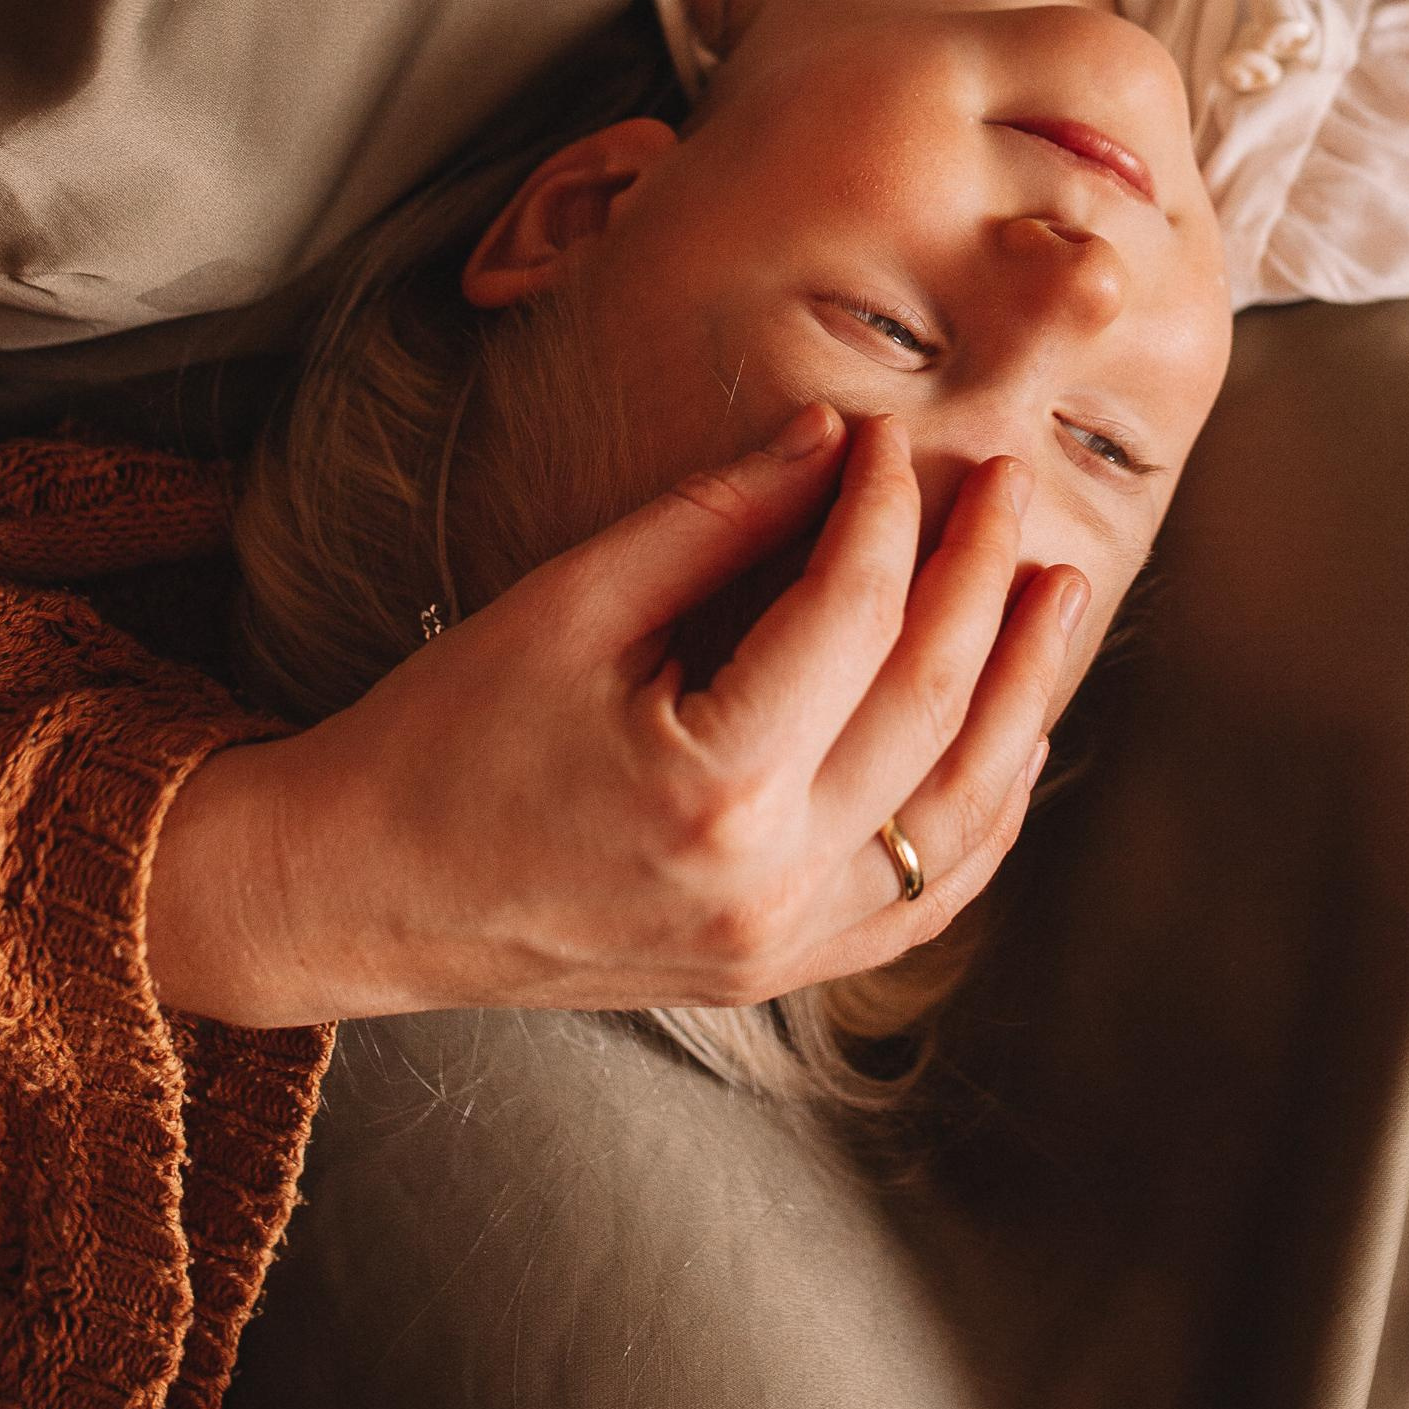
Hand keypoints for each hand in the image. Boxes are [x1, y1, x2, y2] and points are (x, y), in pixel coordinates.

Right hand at [146, 405, 1085, 1027]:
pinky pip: (927, 895)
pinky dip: (983, 808)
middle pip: (932, 702)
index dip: (884, 507)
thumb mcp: (567, 604)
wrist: (359, 891)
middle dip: (981, 572)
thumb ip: (715, 519)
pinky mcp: (782, 972)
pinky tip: (1009, 730)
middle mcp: (768, 884)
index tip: (890, 436)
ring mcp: (786, 946)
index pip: (851, 612)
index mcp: (709, 785)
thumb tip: (832, 437)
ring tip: (1050, 587)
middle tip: (1007, 478)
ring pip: (962, 811)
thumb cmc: (442, 737)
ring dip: (1021, 690)